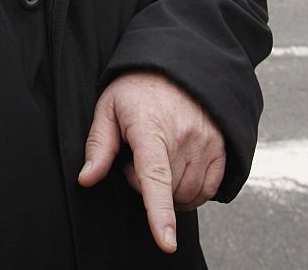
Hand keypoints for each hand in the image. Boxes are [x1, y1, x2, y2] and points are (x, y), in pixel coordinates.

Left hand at [78, 71, 225, 253]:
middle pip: (168, 191)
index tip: (166, 242)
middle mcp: (183, 136)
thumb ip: (98, 145)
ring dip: (170, 189)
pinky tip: (178, 168)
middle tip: (136, 157)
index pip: (154, 176)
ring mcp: (206, 142)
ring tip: (158, 156)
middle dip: (146, 185)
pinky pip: (209, 189)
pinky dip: (192, 190)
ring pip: (189, 194)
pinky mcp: (221, 147)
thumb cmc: (137, 89)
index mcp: (150, 127)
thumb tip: (86, 179)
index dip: (159, 212)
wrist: (176, 65)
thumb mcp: (108, 107)